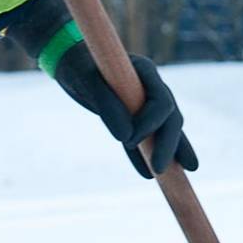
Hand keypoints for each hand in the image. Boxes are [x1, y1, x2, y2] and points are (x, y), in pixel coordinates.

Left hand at [51, 41, 199, 179]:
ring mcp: (146, 103)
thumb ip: (107, 105)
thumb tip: (126, 138)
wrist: (71, 64)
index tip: (128, 141)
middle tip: (159, 169)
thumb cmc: (80, 66)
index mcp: (146, 72)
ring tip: (170, 178)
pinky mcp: (135, 118)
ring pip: (164, 131)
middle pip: (171, 119)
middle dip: (169, 145)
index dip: (151, 124)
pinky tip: (148, 175)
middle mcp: (152, 87)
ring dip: (167, 153)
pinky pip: (145, 139)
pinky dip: (145, 156)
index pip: (162, 102)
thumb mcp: (88, 82)